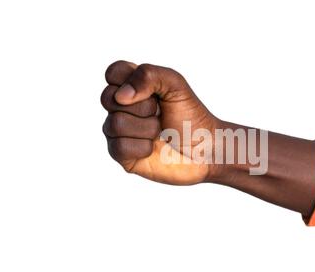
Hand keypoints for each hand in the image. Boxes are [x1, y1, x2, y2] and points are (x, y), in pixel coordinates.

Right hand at [101, 61, 218, 184]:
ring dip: (146, 128)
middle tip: (160, 113)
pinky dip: (142, 148)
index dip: (128, 80)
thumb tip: (121, 96)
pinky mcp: (122, 155)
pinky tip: (153, 148)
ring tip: (160, 132)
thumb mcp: (176, 85)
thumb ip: (149, 75)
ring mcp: (120, 132)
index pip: (112, 73)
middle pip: (108, 98)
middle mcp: (122, 108)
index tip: (153, 92)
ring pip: (114, 124)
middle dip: (142, 107)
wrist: (205, 150)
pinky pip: (119, 147)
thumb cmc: (191, 117)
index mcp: (133, 87)